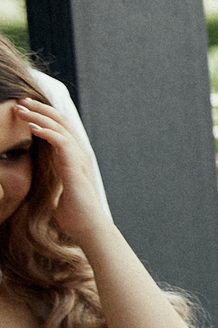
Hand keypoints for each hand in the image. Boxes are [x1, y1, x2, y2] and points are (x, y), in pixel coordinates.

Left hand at [10, 99, 107, 246]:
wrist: (87, 227)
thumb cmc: (72, 211)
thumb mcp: (57, 186)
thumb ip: (52, 173)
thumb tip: (36, 171)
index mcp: (75, 156)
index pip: (61, 126)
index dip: (43, 114)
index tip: (24, 108)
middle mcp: (80, 153)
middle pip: (61, 120)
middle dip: (40, 108)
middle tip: (20, 100)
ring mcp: (79, 159)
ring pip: (60, 128)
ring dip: (39, 116)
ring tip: (20, 110)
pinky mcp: (75, 168)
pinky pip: (62, 143)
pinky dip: (47, 133)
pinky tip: (32, 128)